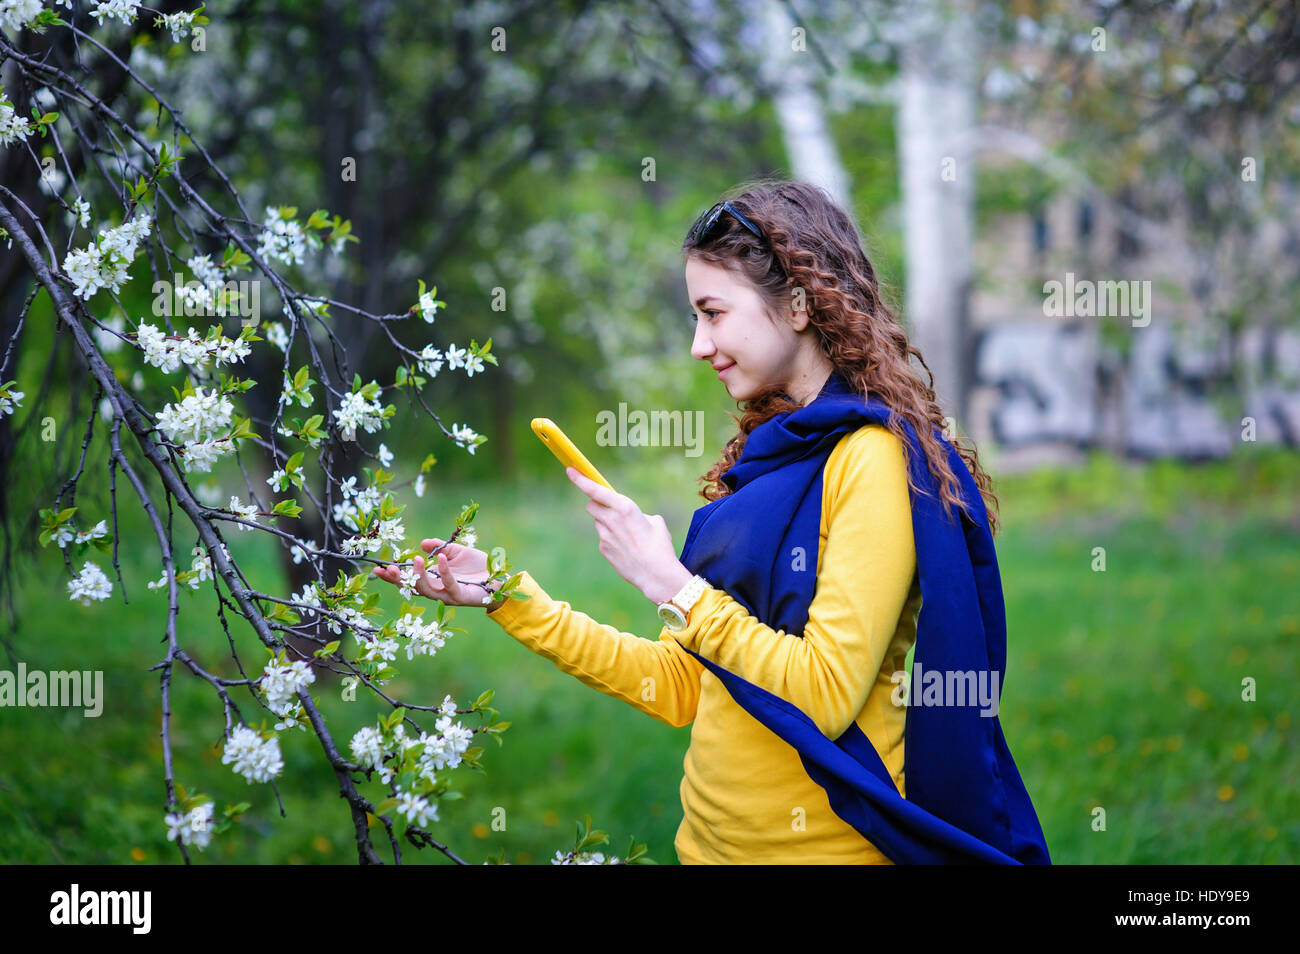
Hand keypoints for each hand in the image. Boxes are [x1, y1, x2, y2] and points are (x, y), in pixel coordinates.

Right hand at [371, 537, 497, 607]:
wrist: (500, 577)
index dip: (393, 577)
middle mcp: (438, 590)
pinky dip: (444, 571)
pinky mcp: (462, 596)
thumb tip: (422, 543)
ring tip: (415, 559)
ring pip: (428, 590)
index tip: (378, 569)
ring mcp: (449, 595)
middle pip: (413, 589)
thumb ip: (439, 547)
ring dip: (419, 576)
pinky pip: (450, 584)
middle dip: (400, 580)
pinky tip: (440, 558)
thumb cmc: (477, 566)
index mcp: (433, 580)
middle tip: (389, 569)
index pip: (409, 581)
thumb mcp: (455, 552)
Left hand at [565, 466, 692, 603]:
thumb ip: (639, 514)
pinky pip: (604, 538)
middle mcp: (611, 520)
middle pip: (591, 505)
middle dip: (597, 504)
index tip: (570, 470)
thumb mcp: (656, 522)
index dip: (580, 479)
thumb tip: (634, 518)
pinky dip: (611, 539)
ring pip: (598, 523)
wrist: (656, 575)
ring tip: (627, 535)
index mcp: (625, 507)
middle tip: (610, 509)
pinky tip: (627, 548)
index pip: (595, 490)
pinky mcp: (603, 549)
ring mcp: (604, 536)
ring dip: (607, 524)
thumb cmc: (660, 547)